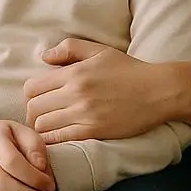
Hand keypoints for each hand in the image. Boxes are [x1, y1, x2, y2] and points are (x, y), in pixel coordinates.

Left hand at [23, 39, 167, 143]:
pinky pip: (60, 140)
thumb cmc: (130, 70)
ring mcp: (84, 114)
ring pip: (43, 127)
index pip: (32, 87)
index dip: (31, 94)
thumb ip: (70, 49)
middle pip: (33, 108)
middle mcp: (76, 93)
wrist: (158, 91)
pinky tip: (60, 138)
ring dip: (43, 128)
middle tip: (44, 115)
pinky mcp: (94, 132)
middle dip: (34, 113)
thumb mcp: (101, 51)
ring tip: (51, 127)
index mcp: (75, 72)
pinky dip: (54, 141)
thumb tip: (44, 57)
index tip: (41, 98)